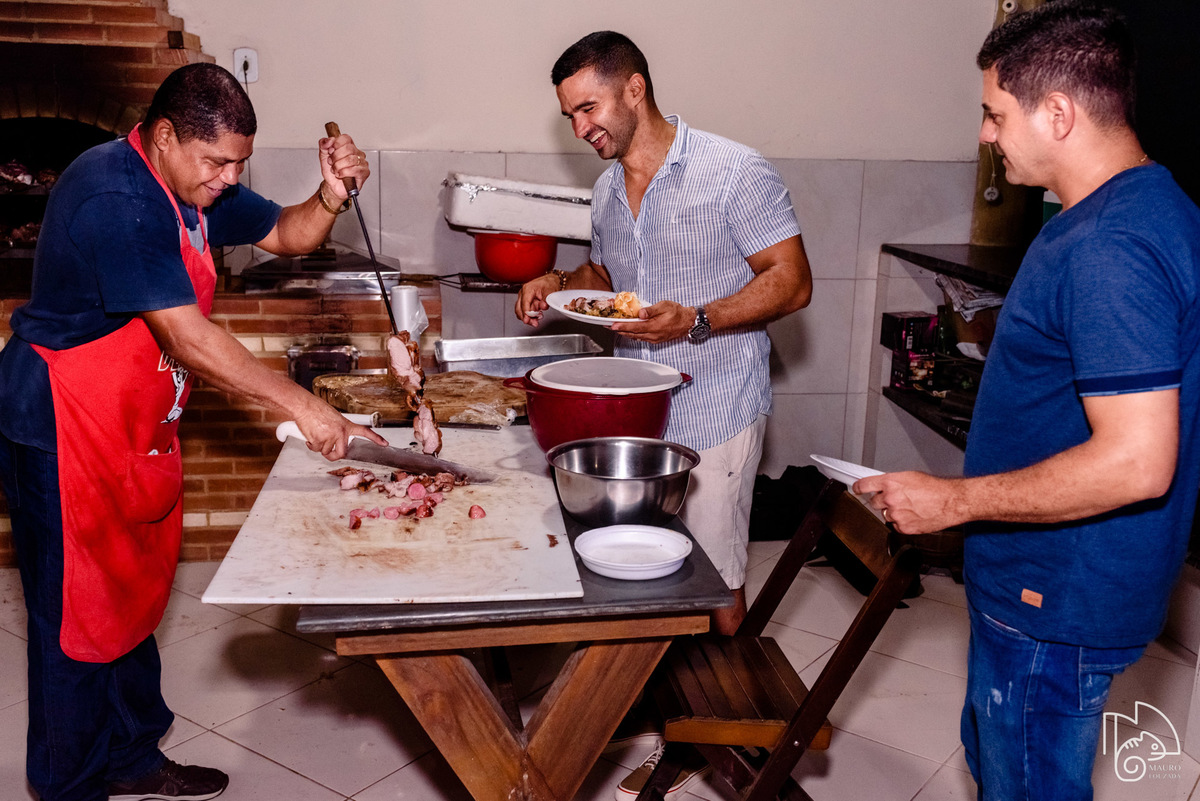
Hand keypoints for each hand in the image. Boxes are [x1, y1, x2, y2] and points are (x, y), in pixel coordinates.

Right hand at [294, 403, 387, 460]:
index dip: (376, 439)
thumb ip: (337, 429)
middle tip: (329, 454)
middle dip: (334, 456)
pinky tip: (310, 435)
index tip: (384, 444)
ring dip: (319, 447)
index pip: (365, 432)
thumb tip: (334, 440)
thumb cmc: (316, 409)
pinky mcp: (320, 440)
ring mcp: (331, 437)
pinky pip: (315, 449)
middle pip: (342, 453)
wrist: (305, 406)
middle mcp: (341, 432)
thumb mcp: (333, 417)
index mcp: (346, 425)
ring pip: (325, 451)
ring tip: (315, 434)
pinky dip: (311, 445)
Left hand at [317, 132, 368, 201]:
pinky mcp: (364, 173)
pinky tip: (340, 175)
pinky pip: (353, 170)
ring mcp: (362, 163)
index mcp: (349, 147)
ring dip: (338, 166)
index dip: (336, 144)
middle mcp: (357, 154)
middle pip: (348, 148)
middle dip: (336, 157)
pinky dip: (343, 173)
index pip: (346, 138)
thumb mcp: (323, 156)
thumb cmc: (331, 172)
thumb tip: (329, 140)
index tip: (331, 151)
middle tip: (332, 163)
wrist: (332, 186)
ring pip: (350, 159)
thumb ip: (324, 144)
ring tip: (336, 170)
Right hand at [515, 272, 560, 326]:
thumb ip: (546, 299)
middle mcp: (523, 293)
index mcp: (528, 289)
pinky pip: (525, 312)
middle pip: (519, 309)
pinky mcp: (526, 303)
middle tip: (534, 323)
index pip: (524, 303)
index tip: (527, 320)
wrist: (551, 282)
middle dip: (526, 318)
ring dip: (529, 318)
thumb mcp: (550, 291)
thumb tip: (543, 306)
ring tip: (537, 321)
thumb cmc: (549, 284)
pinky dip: (530, 316)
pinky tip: (537, 317)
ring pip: (522, 312)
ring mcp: (523, 298)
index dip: (525, 313)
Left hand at [610, 300, 693, 342]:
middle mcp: (653, 335)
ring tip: (616, 329)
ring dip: (625, 333)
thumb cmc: (677, 312)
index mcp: (654, 326)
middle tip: (608, 327)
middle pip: (632, 334)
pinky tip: (629, 332)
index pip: (634, 327)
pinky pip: (641, 338)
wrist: (688, 322)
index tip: (612, 325)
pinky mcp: (656, 340)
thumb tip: (640, 313)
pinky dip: (633, 335)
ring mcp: (654, 339)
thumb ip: (651, 310)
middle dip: (620, 330)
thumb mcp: (664, 306)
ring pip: (636, 337)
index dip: (622, 326)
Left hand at [853, 471, 967, 533]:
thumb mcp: (911, 476)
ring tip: (910, 507)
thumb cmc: (936, 488)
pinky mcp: (903, 527)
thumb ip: (893, 481)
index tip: (856, 489)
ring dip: (893, 511)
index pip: (864, 485)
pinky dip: (902, 522)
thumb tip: (882, 485)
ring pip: (885, 514)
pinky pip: (896, 525)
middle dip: (882, 500)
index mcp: (891, 482)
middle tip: (896, 499)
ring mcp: (896, 514)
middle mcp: (891, 498)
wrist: (951, 502)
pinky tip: (914, 515)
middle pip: (873, 502)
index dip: (858, 488)